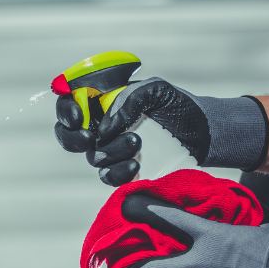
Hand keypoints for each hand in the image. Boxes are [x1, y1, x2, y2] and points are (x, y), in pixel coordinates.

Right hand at [54, 78, 268, 186]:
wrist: (203, 131)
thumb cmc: (177, 104)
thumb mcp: (155, 90)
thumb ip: (128, 99)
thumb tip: (105, 127)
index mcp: (102, 103)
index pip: (69, 105)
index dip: (66, 110)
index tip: (78, 116)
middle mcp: (100, 128)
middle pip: (68, 136)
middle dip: (74, 138)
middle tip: (90, 137)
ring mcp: (110, 152)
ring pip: (93, 157)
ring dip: (110, 151)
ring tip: (136, 142)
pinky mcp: (123, 172)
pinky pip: (108, 177)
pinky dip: (118, 172)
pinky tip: (136, 164)